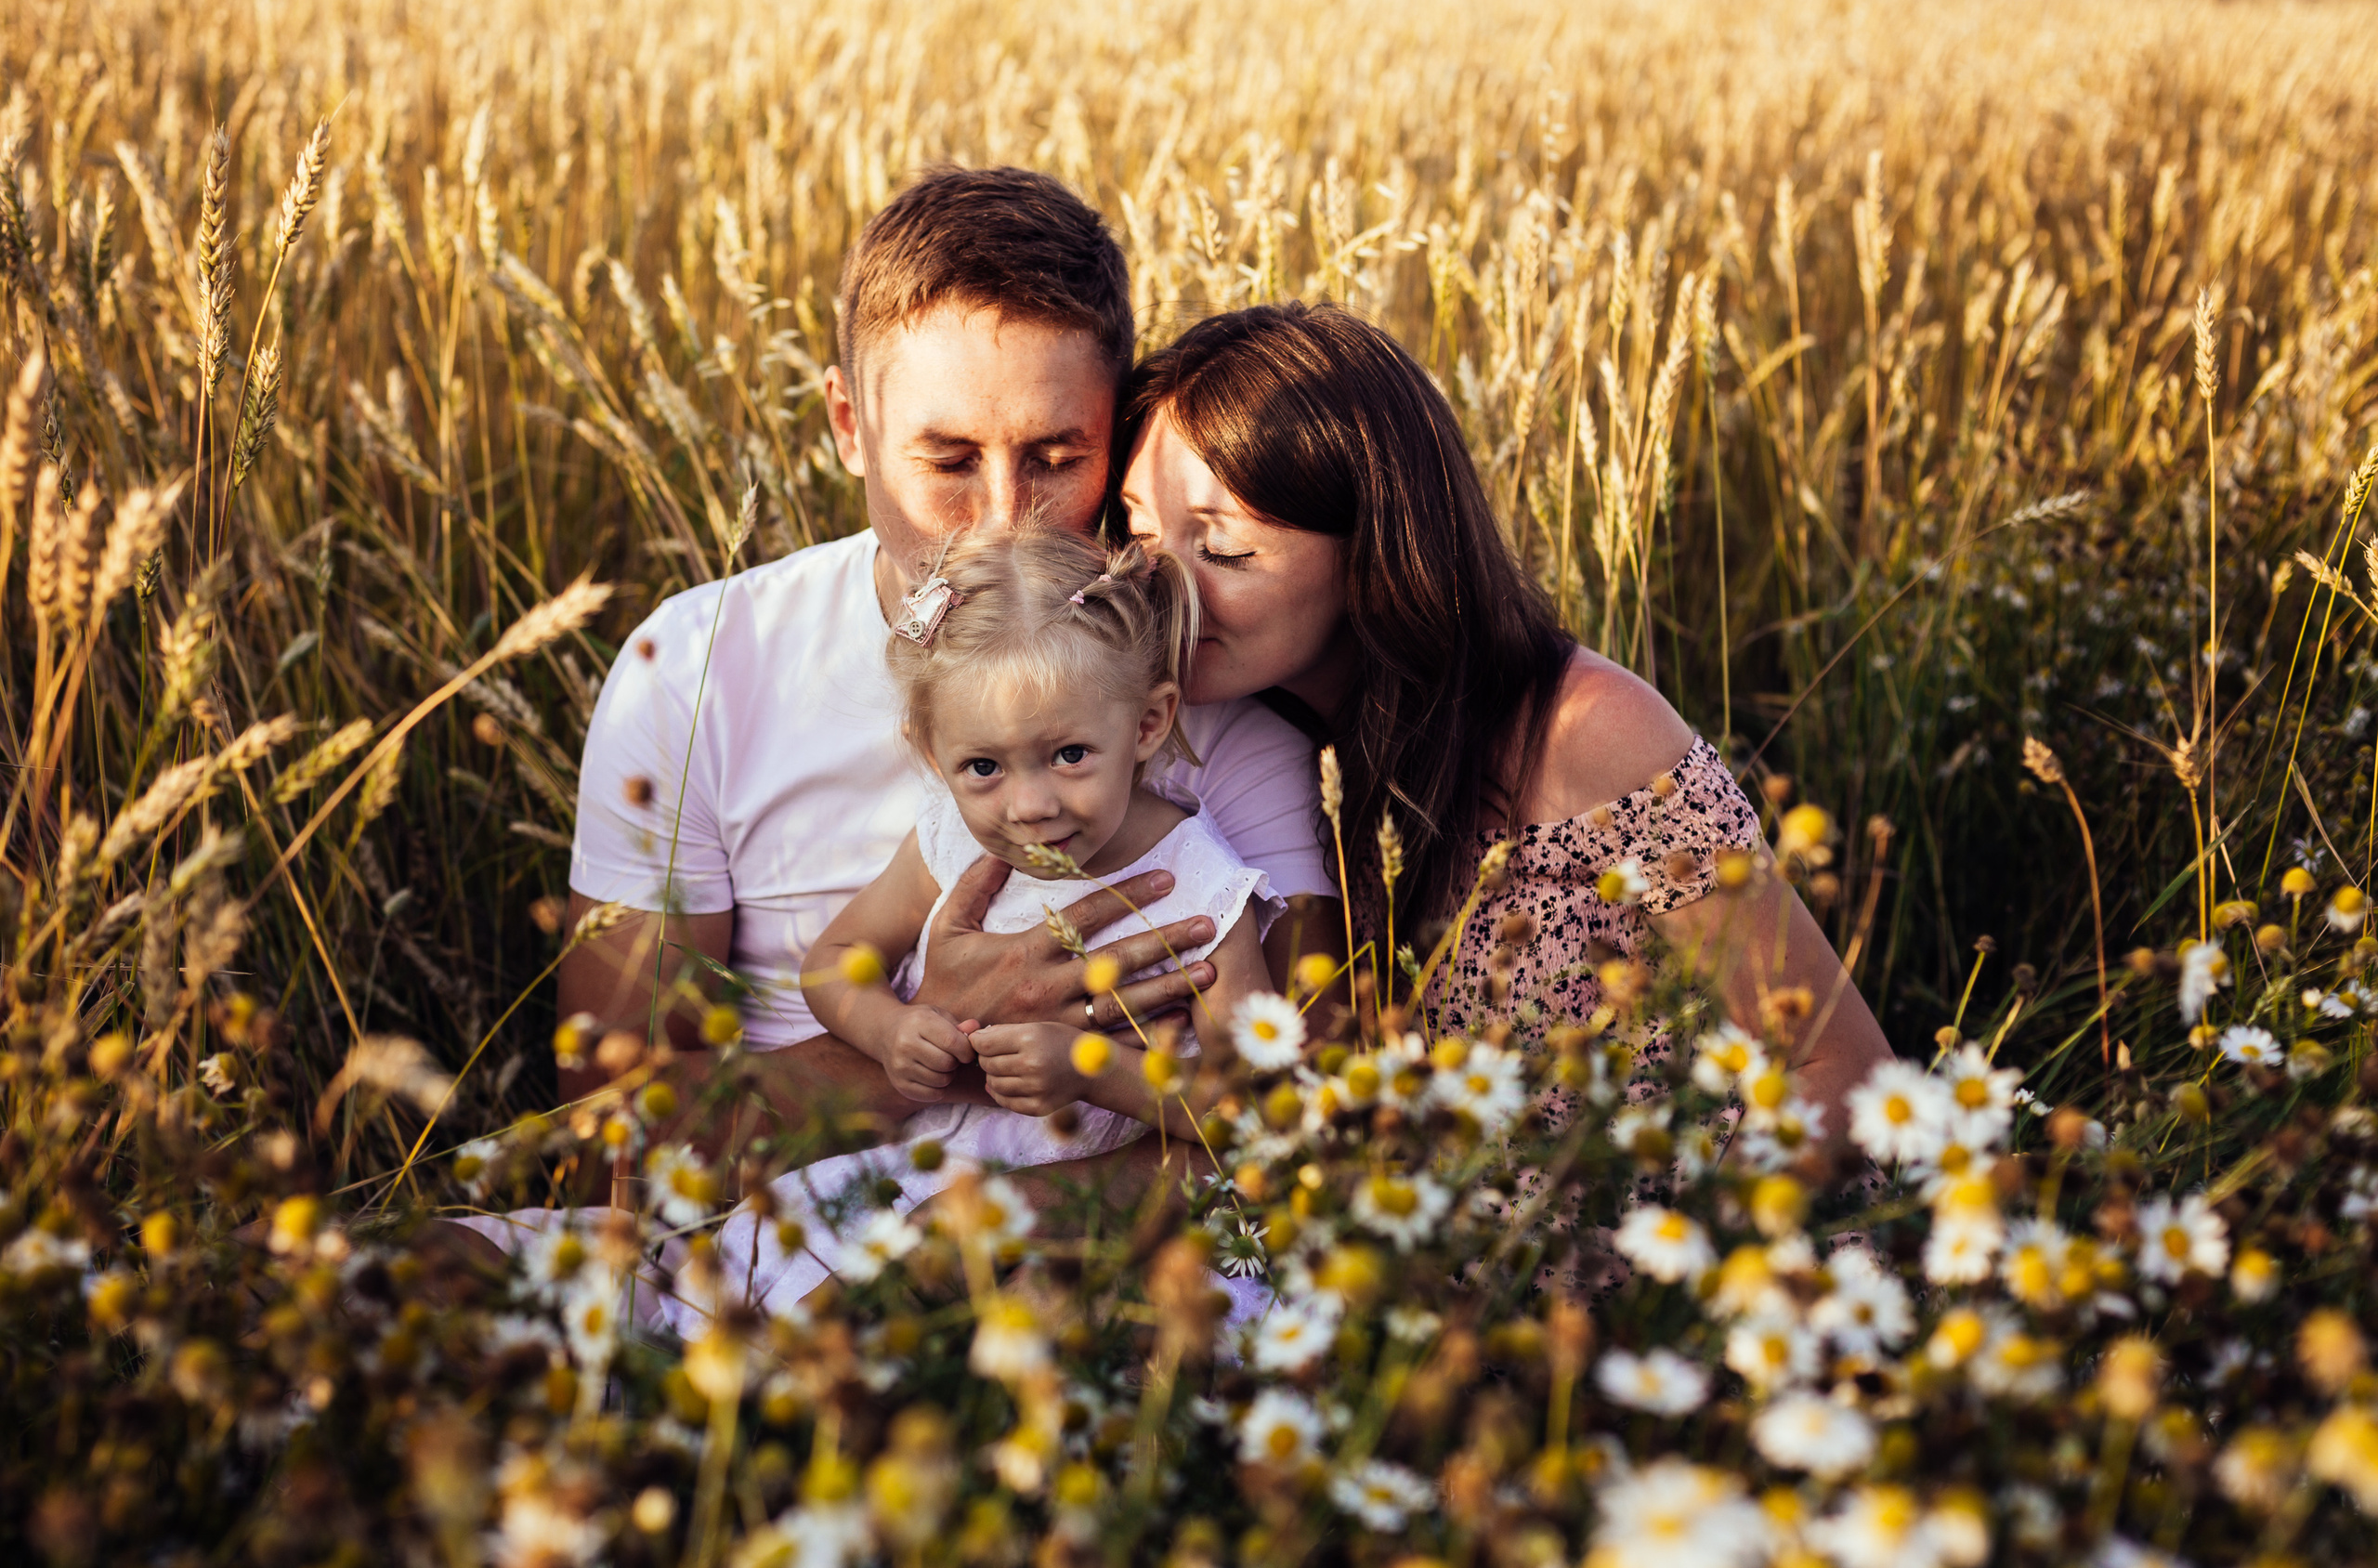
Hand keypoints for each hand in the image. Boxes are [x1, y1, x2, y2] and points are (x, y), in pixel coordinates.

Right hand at [881, 1005, 978, 1102]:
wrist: (885, 1032)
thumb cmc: (919, 1024)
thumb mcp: (939, 1016)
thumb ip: (960, 1026)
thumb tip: (975, 1029)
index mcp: (919, 1022)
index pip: (952, 1042)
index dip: (967, 1050)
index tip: (966, 1051)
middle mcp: (905, 1044)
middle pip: (947, 1063)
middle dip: (956, 1062)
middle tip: (951, 1057)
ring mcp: (900, 1065)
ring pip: (941, 1080)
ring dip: (948, 1075)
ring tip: (941, 1064)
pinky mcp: (899, 1083)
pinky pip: (931, 1094)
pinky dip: (939, 1088)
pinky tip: (933, 1075)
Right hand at [914, 854, 1217, 1028]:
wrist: (933, 1048)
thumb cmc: (942, 985)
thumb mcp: (947, 930)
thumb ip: (971, 888)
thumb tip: (997, 851)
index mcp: (1026, 951)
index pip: (1087, 914)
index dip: (1128, 895)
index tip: (1166, 878)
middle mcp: (1048, 986)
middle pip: (1118, 959)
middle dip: (1166, 939)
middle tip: (1208, 924)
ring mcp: (1058, 1023)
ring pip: (1125, 1003)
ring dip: (1171, 986)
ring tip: (1210, 971)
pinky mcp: (1061, 1052)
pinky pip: (1112, 1042)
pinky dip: (1149, 1032)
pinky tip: (1182, 1020)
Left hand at [971, 1022, 1093, 1117]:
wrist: (1092, 1070)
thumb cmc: (1061, 1043)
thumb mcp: (1036, 1027)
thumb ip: (1003, 1032)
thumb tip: (972, 1038)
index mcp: (1030, 1039)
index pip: (984, 1044)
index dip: (977, 1042)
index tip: (981, 1041)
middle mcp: (1032, 1065)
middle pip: (987, 1064)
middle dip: (986, 1059)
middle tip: (997, 1055)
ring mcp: (1036, 1088)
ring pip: (993, 1084)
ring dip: (993, 1076)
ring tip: (1005, 1069)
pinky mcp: (1038, 1107)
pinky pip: (1005, 1101)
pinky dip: (1000, 1093)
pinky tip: (1008, 1083)